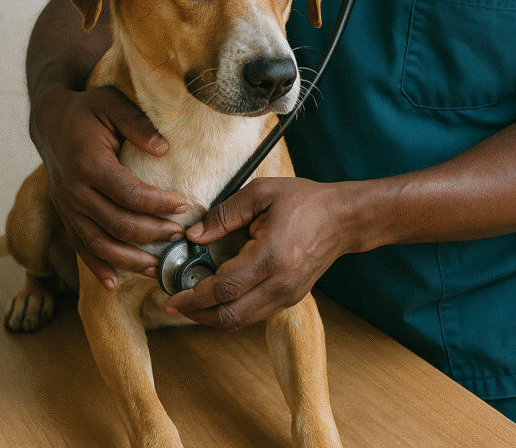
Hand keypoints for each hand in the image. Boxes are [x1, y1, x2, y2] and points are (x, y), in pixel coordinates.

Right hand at [36, 84, 188, 288]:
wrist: (51, 121)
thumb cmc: (87, 111)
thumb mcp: (112, 104)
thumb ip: (138, 125)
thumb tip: (164, 149)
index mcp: (90, 165)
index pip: (129, 193)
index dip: (157, 204)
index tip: (183, 207)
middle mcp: (76, 192)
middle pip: (117, 224)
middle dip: (151, 234)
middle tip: (179, 237)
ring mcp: (68, 208)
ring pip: (99, 243)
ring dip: (129, 260)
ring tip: (157, 268)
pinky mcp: (66, 216)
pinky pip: (80, 247)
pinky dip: (96, 267)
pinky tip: (113, 283)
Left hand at [166, 177, 346, 329]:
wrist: (344, 218)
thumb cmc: (305, 201)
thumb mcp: (262, 193)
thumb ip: (225, 214)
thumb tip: (194, 236)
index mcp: (272, 256)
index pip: (224, 289)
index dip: (193, 298)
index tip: (171, 297)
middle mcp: (280, 284)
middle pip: (229, 316)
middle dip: (197, 315)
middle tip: (175, 305)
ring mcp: (287, 295)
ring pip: (241, 322)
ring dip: (212, 317)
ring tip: (192, 303)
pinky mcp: (291, 298)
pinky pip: (253, 314)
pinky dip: (231, 311)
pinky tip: (219, 296)